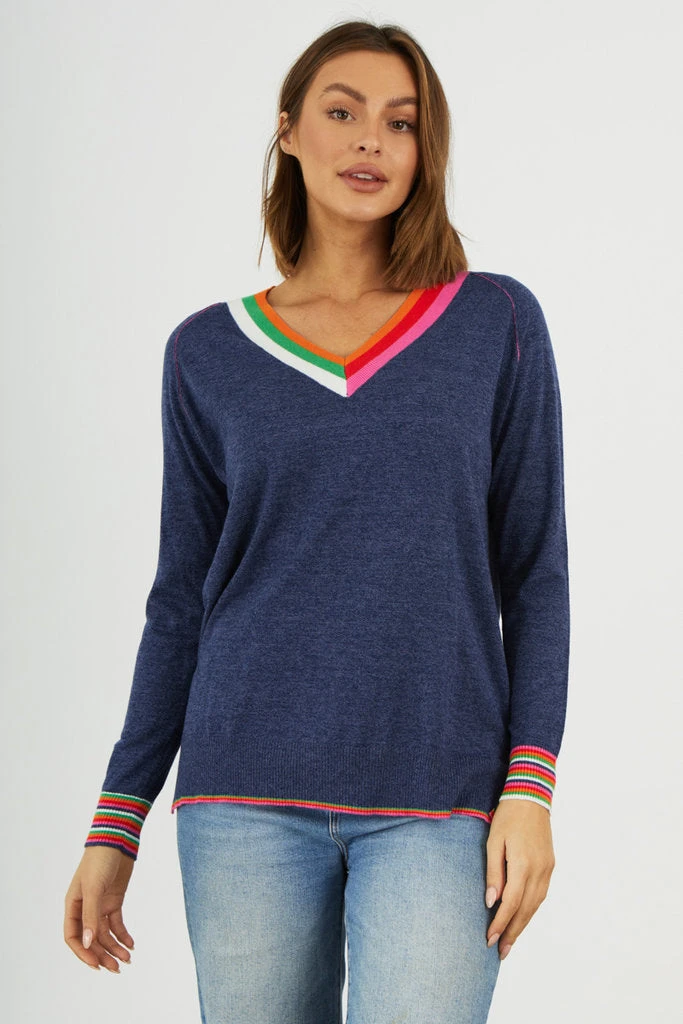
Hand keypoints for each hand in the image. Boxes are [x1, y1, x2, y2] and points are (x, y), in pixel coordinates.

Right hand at [64, 846, 135, 971]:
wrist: (117, 839)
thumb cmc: (99, 861)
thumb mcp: (94, 889)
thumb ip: (90, 916)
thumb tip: (87, 943)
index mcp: (72, 906)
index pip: (72, 937)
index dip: (83, 953)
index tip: (97, 965)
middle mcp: (84, 908)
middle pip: (91, 939)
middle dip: (102, 955)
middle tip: (116, 968)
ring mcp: (100, 905)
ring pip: (105, 934)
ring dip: (114, 948)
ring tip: (127, 959)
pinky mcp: (114, 900)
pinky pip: (116, 924)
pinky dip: (123, 935)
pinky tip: (131, 944)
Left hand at [484, 799, 555, 959]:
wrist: (531, 797)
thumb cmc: (507, 816)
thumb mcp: (493, 841)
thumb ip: (494, 872)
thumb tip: (491, 901)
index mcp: (524, 864)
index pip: (511, 903)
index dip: (500, 923)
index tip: (489, 939)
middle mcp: (539, 870)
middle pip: (525, 910)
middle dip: (512, 932)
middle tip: (501, 952)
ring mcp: (548, 869)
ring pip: (535, 905)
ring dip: (523, 924)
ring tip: (510, 941)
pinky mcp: (550, 866)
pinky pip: (541, 894)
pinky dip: (531, 909)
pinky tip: (522, 918)